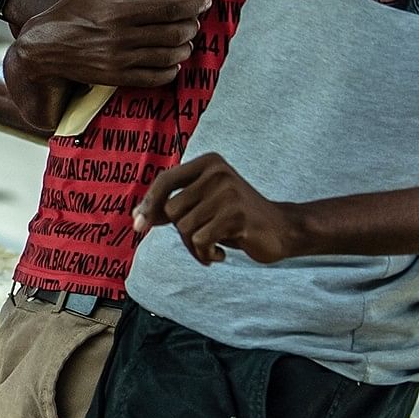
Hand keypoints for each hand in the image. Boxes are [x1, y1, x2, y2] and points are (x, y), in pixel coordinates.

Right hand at [13, 0, 208, 88]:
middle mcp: (123, 36)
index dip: (193, 4)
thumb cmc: (68, 13)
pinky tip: (172, 63)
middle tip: (194, 21)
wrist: (43, 48)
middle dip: (191, 26)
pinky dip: (170, 71)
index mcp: (120, 11)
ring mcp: (120, 59)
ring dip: (184, 48)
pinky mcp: (116, 77)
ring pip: (169, 56)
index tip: (204, 0)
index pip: (168, 7)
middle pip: (174, 32)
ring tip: (185, 42)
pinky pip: (154, 78)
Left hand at [136, 152, 308, 264]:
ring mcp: (228, 192)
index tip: (138, 225)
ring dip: (194, 247)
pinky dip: (205, 254)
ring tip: (212, 248)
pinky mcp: (236, 215)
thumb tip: (137, 216)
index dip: (148, 204)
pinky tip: (220, 254)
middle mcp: (217, 172)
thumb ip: (174, 205)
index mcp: (208, 163)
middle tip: (201, 241)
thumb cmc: (236, 218)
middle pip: (173, 209)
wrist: (281, 229)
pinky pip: (201, 241)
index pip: (165, 180)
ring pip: (185, 228)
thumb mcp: (204, 204)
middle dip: (181, 232)